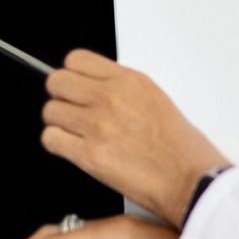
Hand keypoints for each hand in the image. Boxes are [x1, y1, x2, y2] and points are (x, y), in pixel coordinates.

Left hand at [42, 50, 230, 226]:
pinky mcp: (89, 154)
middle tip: (70, 109)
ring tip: (75, 133)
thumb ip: (122, 89)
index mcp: (128, 80)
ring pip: (50, 111)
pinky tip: (73, 148)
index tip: (75, 85)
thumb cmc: (180, 147)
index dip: (71, 74)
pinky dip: (57, 144)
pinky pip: (51, 139)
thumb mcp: (155, 99)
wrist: (188, 179)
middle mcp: (110, 98)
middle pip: (57, 82)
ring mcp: (97, 125)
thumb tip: (96, 88)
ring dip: (59, 122)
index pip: (76, 60)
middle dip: (61, 96)